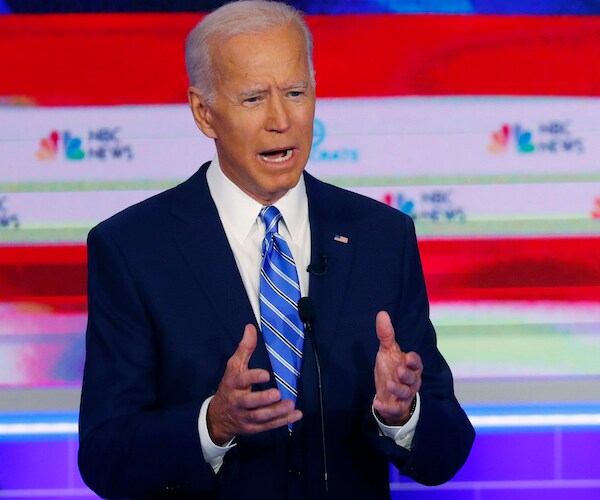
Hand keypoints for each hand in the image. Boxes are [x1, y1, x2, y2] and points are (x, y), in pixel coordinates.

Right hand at [207, 324, 301, 444]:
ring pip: (260, 416)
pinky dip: (282, 421)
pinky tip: (296, 415)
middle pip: (249, 402)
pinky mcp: (253, 428)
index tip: (266, 374)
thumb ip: (244, 348)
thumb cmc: (230, 386)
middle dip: (263, 399)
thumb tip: (250, 327)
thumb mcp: (234, 367)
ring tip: (290, 404)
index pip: (242, 380)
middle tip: (277, 394)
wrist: (217, 417)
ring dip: (276, 412)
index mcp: (234, 384)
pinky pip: (268, 425)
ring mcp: (245, 416)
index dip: (253, 377)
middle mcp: (239, 401)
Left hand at [373, 311, 422, 425]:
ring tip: (389, 385)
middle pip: (413, 379)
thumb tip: (382, 313)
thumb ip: (386, 335)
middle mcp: (411, 381)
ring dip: (397, 389)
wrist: (389, 394)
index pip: (416, 363)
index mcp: (411, 366)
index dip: (413, 361)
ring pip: (405, 393)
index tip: (407, 357)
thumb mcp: (388, 351)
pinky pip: (393, 408)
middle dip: (407, 375)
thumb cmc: (392, 369)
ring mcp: (404, 395)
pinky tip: (377, 403)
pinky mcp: (396, 407)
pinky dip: (385, 406)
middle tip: (399, 371)